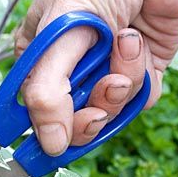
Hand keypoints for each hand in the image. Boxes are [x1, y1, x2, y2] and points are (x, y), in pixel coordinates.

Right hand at [16, 0, 177, 155]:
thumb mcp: (61, 31)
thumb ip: (49, 91)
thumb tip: (50, 144)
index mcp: (39, 59)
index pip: (34, 111)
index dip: (46, 129)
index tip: (53, 145)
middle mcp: (70, 71)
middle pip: (73, 123)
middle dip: (93, 108)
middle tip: (107, 85)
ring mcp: (105, 74)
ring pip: (109, 115)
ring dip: (122, 84)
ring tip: (126, 44)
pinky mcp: (139, 76)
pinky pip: (138, 104)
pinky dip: (144, 81)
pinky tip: (140, 44)